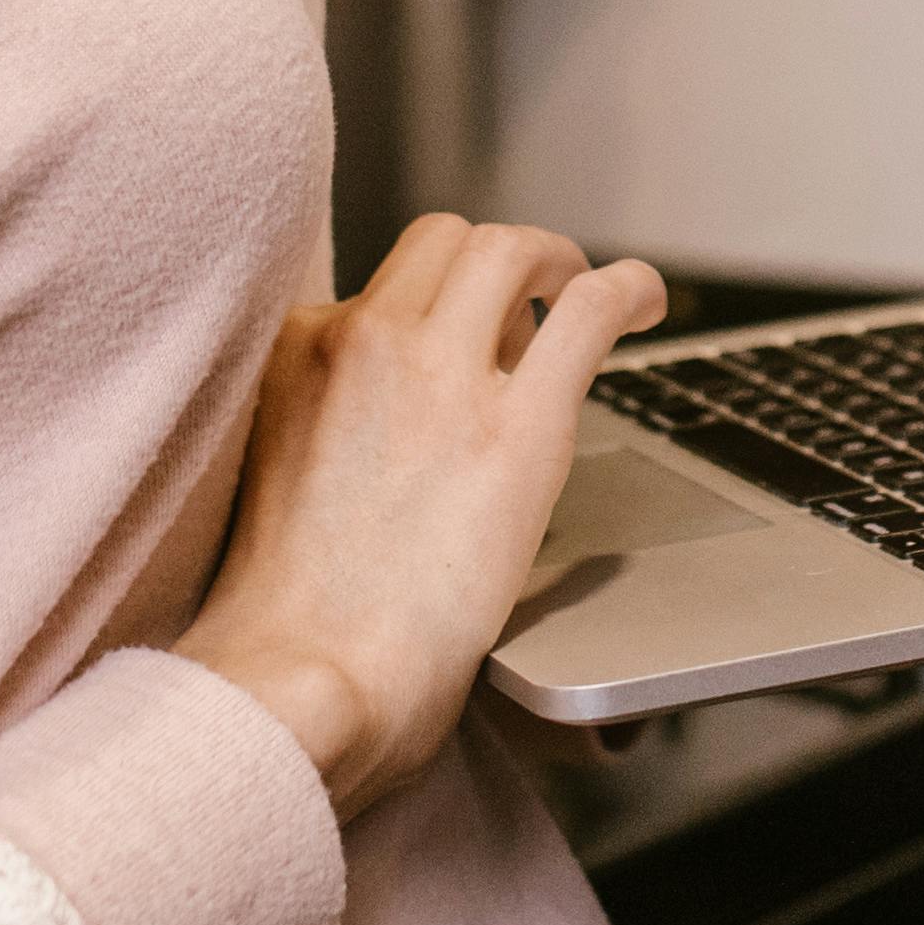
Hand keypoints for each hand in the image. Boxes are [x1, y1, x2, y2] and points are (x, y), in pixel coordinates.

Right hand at [180, 217, 667, 817]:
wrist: (301, 682)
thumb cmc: (286, 626)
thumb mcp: (278, 479)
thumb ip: (331, 429)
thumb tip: (406, 423)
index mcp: (297, 357)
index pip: (384, 287)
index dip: (435, 306)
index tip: (464, 337)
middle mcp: (363, 341)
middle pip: (447, 241)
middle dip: (496, 264)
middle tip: (534, 301)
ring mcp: (442, 375)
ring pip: (511, 251)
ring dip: (557, 262)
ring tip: (585, 292)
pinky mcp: (518, 426)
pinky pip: (590, 309)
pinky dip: (629, 290)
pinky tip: (645, 303)